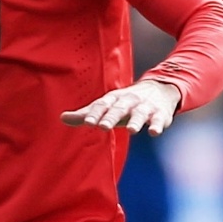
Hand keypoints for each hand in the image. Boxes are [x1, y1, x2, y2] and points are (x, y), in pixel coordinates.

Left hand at [61, 78, 183, 134]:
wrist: (160, 89)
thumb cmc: (125, 103)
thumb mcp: (106, 106)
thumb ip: (86, 114)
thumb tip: (62, 118)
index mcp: (114, 99)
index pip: (102, 105)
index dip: (95, 113)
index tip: (87, 122)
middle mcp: (129, 101)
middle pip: (119, 109)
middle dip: (112, 117)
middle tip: (103, 127)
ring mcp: (146, 106)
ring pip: (140, 113)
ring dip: (136, 121)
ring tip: (131, 130)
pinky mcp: (160, 113)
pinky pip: (159, 119)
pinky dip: (157, 125)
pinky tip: (154, 132)